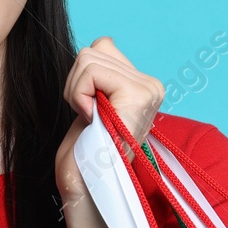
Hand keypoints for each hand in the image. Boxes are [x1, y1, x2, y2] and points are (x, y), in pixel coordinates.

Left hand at [55, 36, 165, 204]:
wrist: (85, 187)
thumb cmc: (85, 153)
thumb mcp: (94, 102)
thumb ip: (102, 72)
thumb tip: (106, 40)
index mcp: (144, 86)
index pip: (103, 47)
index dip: (83, 78)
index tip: (90, 111)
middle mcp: (152, 85)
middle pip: (94, 49)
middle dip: (77, 84)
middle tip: (88, 118)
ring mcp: (148, 90)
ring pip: (88, 58)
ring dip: (76, 91)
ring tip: (91, 120)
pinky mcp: (138, 95)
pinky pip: (90, 72)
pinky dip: (78, 95)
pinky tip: (92, 120)